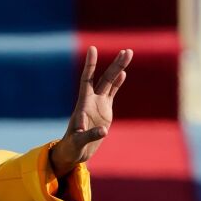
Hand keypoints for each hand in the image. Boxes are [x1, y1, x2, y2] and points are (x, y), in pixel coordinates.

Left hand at [50, 47, 132, 177]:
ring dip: (119, 69)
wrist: (75, 151)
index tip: (92, 49)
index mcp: (83, 104)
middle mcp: (91, 100)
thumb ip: (89, 135)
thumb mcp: (79, 142)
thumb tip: (103, 131)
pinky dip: (118, 84)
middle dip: (116, 65)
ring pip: (110, 83)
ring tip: (128, 53)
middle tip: (127, 51)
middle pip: (104, 78)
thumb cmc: (72, 146)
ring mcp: (98, 104)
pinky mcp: (105, 111)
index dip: (90, 65)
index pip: (87, 79)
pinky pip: (112, 94)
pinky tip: (124, 73)